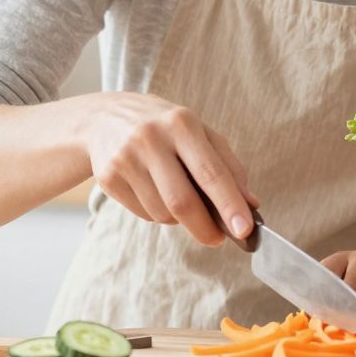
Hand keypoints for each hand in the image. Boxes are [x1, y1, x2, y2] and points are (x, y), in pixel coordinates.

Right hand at [81, 92, 258, 245]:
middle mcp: (150, 138)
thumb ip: (228, 166)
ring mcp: (125, 159)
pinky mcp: (107, 178)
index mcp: (181, 123)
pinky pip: (143, 215)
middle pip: (182, 202)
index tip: (245, 230)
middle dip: (205, 228)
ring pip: (163, 214)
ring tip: (179, 197)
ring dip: (179, 219)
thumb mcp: (199, 132)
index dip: (229, 205)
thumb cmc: (164, 127)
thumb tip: (250, 204)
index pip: (210, 172)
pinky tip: (155, 193)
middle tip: (218, 239)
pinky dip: (158, 214)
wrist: (105, 117)